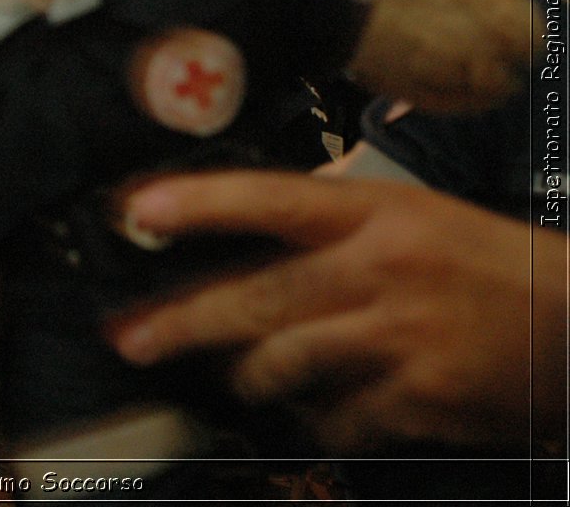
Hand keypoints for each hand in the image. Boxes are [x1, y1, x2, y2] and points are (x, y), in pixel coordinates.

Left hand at [105, 171, 565, 451]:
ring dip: (245, 373)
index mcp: (379, 215)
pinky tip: (311, 409)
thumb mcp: (414, 213)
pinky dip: (314, 417)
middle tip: (132, 335)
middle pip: (261, 296)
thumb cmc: (488, 263)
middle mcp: (384, 272)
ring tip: (228, 374)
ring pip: (287, 363)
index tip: (139, 209)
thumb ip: (333, 215)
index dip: (201, 204)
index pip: (273, 201)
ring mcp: (401, 341)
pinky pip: (335, 418)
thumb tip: (246, 216)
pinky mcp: (417, 402)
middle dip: (183, 320)